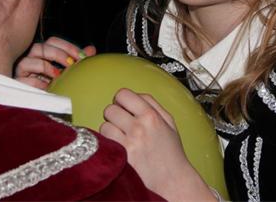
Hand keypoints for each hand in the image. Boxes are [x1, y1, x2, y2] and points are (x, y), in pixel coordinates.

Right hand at [15, 36, 95, 89]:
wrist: (41, 104)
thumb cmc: (54, 84)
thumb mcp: (67, 71)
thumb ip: (77, 60)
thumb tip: (91, 49)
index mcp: (42, 53)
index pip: (52, 41)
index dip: (67, 46)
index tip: (82, 56)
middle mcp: (30, 59)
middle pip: (39, 47)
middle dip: (58, 54)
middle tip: (71, 64)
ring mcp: (21, 72)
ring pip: (28, 61)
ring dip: (46, 67)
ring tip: (58, 75)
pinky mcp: (18, 85)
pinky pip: (24, 80)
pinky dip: (37, 83)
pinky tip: (47, 87)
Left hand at [99, 89, 214, 200]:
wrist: (171, 181)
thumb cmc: (171, 154)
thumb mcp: (169, 123)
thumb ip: (153, 105)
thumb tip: (136, 95)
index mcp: (151, 116)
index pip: (123, 94)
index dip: (120, 100)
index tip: (123, 107)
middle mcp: (139, 127)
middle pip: (110, 109)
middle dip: (114, 116)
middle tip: (122, 125)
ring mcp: (128, 143)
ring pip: (104, 126)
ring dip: (110, 131)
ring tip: (122, 138)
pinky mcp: (120, 157)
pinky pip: (104, 142)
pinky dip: (108, 144)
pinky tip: (119, 148)